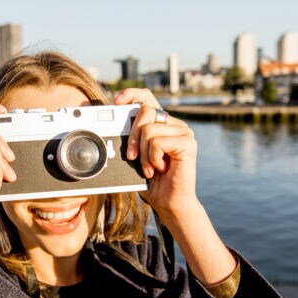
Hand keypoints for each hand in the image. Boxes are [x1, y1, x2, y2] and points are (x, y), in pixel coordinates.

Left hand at [113, 88, 198, 221]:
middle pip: (145, 111)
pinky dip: (153, 158)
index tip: (116, 102)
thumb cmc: (151, 181)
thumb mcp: (135, 155)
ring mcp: (184, 132)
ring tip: (150, 168)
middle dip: (132, 136)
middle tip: (132, 156)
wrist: (168, 202)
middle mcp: (175, 124)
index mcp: (162, 123)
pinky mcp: (188, 143)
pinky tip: (161, 168)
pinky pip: (157, 142)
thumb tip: (110, 123)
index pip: (147, 98)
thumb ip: (129, 138)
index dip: (131, 94)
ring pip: (149, 130)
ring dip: (143, 154)